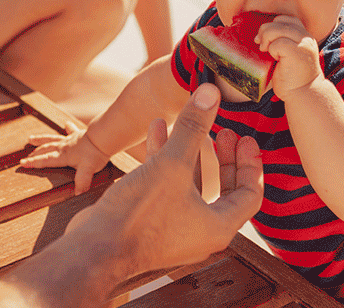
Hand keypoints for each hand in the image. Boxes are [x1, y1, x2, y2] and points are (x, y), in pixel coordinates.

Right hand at [22, 121, 112, 194]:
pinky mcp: (79, 135)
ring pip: (52, 139)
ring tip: (31, 139)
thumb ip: (82, 182)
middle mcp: (64, 147)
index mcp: (64, 156)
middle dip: (35, 154)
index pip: (46, 160)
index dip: (34, 163)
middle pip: (46, 150)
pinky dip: (67, 128)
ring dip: (41, 140)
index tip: (22, 164)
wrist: (104, 137)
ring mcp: (71, 140)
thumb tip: (78, 193)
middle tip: (26, 157)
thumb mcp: (88, 170)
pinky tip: (65, 124)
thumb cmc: (95, 153)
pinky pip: (70, 131)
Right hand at [63, 84, 262, 278]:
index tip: (244, 136)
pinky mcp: (151, 223)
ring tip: (183, 122)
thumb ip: (193, 128)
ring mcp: (174, 228)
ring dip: (188, 152)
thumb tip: (211, 94)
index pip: (250, 193)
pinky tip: (155, 131)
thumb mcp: (171, 164)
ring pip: (191, 184)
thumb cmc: (138, 215)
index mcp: (218, 226)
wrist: (93, 250)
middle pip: (224, 188)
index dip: (250, 162)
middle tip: (223, 131)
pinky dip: (164, 161)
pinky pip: (167, 187)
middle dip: (222, 156)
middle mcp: (201, 231)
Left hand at [258, 15, 323, 97]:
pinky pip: (277, 43)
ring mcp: (303, 44)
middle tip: (261, 46)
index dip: (272, 25)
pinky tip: (275, 59)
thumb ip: (281, 41)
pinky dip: (271, 50)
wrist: (304, 94)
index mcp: (304, 36)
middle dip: (265, 31)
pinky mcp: (297, 52)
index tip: (266, 39)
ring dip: (266, 40)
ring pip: (276, 29)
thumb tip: (259, 34)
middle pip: (279, 21)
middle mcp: (306, 37)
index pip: (285, 19)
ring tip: (266, 52)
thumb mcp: (288, 54)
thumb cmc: (292, 77)